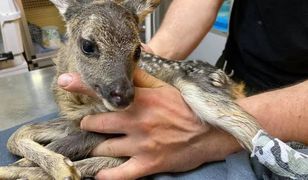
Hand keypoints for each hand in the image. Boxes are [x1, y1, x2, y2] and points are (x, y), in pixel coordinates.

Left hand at [57, 63, 241, 179]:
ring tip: (91, 145)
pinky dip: (106, 175)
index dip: (82, 86)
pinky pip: (120, 175)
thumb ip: (142, 77)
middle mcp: (136, 122)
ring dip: (95, 146)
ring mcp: (141, 145)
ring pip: (104, 147)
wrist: (210, 132)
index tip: (64, 82)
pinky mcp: (148, 164)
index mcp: (140, 100)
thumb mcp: (165, 87)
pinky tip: (99, 173)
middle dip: (89, 123)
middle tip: (87, 124)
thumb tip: (126, 63)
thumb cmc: (187, 108)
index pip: (104, 91)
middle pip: (97, 123)